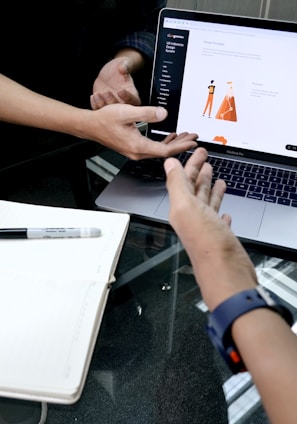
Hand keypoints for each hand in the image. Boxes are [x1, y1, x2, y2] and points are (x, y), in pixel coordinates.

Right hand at [76, 104, 197, 159]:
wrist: (90, 126)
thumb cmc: (105, 120)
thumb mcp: (127, 112)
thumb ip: (147, 113)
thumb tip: (163, 114)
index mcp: (138, 146)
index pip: (165, 150)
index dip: (181, 146)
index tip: (192, 142)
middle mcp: (137, 152)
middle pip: (165, 152)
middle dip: (181, 144)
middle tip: (193, 138)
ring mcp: (135, 152)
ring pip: (159, 150)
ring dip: (173, 143)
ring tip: (185, 136)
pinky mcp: (133, 148)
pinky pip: (153, 148)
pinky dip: (163, 142)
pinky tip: (170, 136)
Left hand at [90, 57, 140, 109]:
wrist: (110, 73)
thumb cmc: (120, 67)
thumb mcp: (124, 63)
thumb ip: (126, 65)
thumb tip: (123, 67)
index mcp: (133, 94)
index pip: (134, 100)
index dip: (127, 97)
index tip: (120, 90)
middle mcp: (124, 103)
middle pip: (120, 109)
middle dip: (112, 101)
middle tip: (107, 92)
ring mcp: (113, 105)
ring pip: (108, 112)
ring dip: (102, 104)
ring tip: (97, 94)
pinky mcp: (104, 105)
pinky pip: (100, 109)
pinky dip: (95, 105)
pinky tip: (93, 96)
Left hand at [164, 148, 256, 309]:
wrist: (225, 273)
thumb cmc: (207, 244)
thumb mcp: (186, 207)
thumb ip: (176, 185)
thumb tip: (168, 165)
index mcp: (182, 208)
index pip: (184, 180)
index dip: (190, 164)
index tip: (197, 151)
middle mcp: (192, 217)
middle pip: (194, 189)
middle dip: (199, 171)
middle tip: (204, 157)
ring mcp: (206, 227)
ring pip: (206, 202)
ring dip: (209, 188)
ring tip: (214, 175)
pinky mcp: (219, 236)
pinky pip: (217, 218)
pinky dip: (220, 209)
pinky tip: (223, 209)